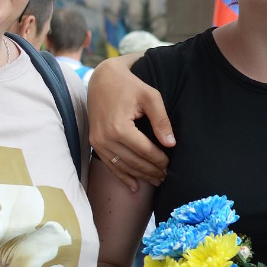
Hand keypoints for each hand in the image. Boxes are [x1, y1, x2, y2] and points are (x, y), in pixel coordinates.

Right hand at [87, 56, 174, 190]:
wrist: (102, 79)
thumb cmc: (130, 85)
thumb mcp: (150, 97)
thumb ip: (161, 120)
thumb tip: (171, 144)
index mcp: (119, 127)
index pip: (145, 151)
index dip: (160, 160)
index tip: (171, 166)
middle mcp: (105, 138)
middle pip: (134, 162)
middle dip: (152, 171)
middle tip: (167, 178)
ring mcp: (97, 142)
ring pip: (122, 166)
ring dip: (140, 176)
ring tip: (156, 181)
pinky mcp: (95, 143)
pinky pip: (110, 165)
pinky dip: (122, 176)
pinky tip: (134, 187)